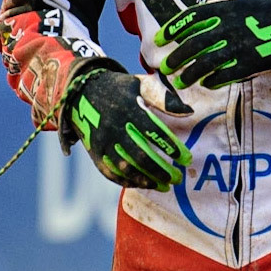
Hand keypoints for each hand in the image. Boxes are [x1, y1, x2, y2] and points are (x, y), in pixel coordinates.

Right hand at [60, 70, 190, 189]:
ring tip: (164, 186)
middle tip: (178, 178)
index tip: (186, 159)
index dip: (171, 147)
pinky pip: (110, 173)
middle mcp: (114, 127)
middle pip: (141, 155)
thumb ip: (165, 98)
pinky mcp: (94, 153)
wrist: (82, 93)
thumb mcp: (141, 84)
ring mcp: (102, 142)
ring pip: (125, 168)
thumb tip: (189, 112)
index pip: (154, 132)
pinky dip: (127, 181)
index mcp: (129, 108)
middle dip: (161, 170)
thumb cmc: (121, 89)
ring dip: (146, 180)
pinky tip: (144, 185)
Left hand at [156, 0, 270, 89]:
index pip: (189, 19)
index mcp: (223, 10)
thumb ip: (214, 14)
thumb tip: (188, 27)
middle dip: (176, 58)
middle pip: (193, 45)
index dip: (171, 30)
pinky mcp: (247, 64)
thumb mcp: (237, 5)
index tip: (159, 40)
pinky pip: (222, 76)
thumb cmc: (260, 15)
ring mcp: (236, 47)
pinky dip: (210, 81)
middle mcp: (227, 28)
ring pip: (204, 64)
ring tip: (179, 82)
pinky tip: (205, 83)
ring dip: (188, 75)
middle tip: (165, 67)